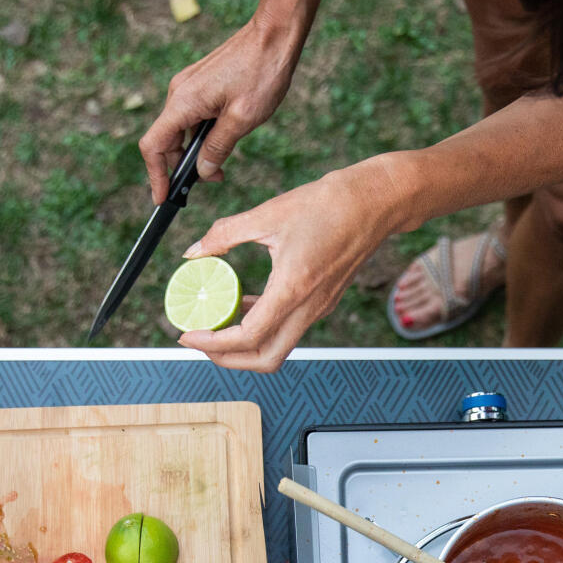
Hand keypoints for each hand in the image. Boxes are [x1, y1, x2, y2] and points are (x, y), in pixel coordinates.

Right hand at [140, 17, 302, 201]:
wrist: (274, 34)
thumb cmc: (262, 72)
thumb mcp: (242, 119)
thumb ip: (218, 148)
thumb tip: (201, 171)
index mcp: (183, 102)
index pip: (153, 146)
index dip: (155, 175)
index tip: (162, 198)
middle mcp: (179, 92)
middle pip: (166, 140)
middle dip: (182, 166)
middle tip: (211, 180)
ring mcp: (188, 86)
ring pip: (181, 129)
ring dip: (195, 152)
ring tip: (221, 165)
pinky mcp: (200, 83)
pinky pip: (192, 116)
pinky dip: (201, 135)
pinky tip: (224, 139)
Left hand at [178, 158, 407, 371]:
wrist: (375, 203)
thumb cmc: (330, 205)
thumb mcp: (269, 214)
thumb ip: (225, 233)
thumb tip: (194, 250)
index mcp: (293, 289)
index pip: (248, 337)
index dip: (213, 344)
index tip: (188, 335)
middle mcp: (308, 307)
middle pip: (265, 359)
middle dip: (228, 359)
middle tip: (201, 342)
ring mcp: (318, 307)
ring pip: (278, 347)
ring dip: (245, 345)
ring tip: (218, 324)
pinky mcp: (323, 301)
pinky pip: (288, 328)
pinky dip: (263, 327)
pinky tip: (245, 304)